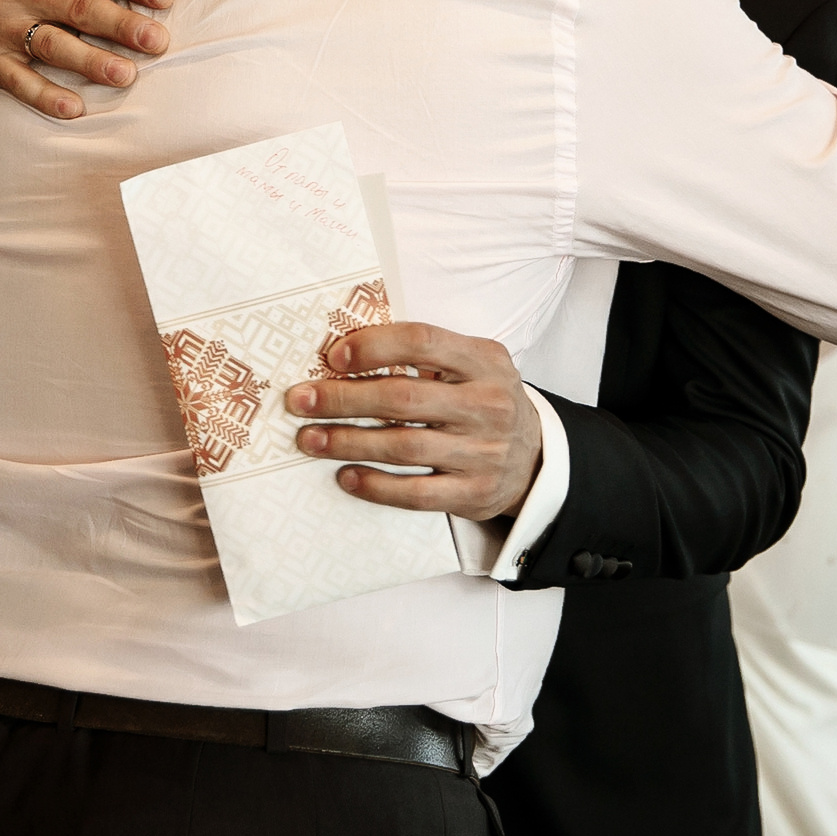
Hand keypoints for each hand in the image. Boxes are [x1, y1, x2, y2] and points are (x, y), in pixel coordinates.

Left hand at [284, 323, 542, 521]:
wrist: (536, 458)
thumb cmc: (484, 400)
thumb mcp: (474, 362)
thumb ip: (426, 353)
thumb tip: (346, 352)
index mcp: (483, 360)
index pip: (422, 342)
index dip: (374, 347)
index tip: (333, 357)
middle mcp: (486, 404)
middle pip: (402, 399)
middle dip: (342, 399)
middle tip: (300, 401)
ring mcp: (482, 452)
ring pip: (403, 447)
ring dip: (347, 442)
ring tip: (310, 439)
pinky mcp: (473, 493)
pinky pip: (416, 493)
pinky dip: (376, 486)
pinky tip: (346, 477)